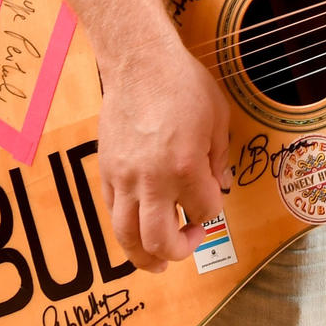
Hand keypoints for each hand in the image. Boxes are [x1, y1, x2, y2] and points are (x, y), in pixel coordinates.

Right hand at [97, 45, 230, 272]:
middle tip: (187, 244)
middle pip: (159, 240)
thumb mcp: (218, 118)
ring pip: (126, 235)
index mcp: (186, 168)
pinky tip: (136, 227)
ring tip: (155, 264)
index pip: (204, 211)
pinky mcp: (106, 169)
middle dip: (177, 251)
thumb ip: (219, 158)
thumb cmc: (184, 84)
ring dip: (142, 257)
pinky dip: (125, 226)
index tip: (212, 198)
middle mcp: (152, 180)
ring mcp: (124, 177)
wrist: (139, 61)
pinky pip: (111, 210)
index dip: (212, 211)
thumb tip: (219, 185)